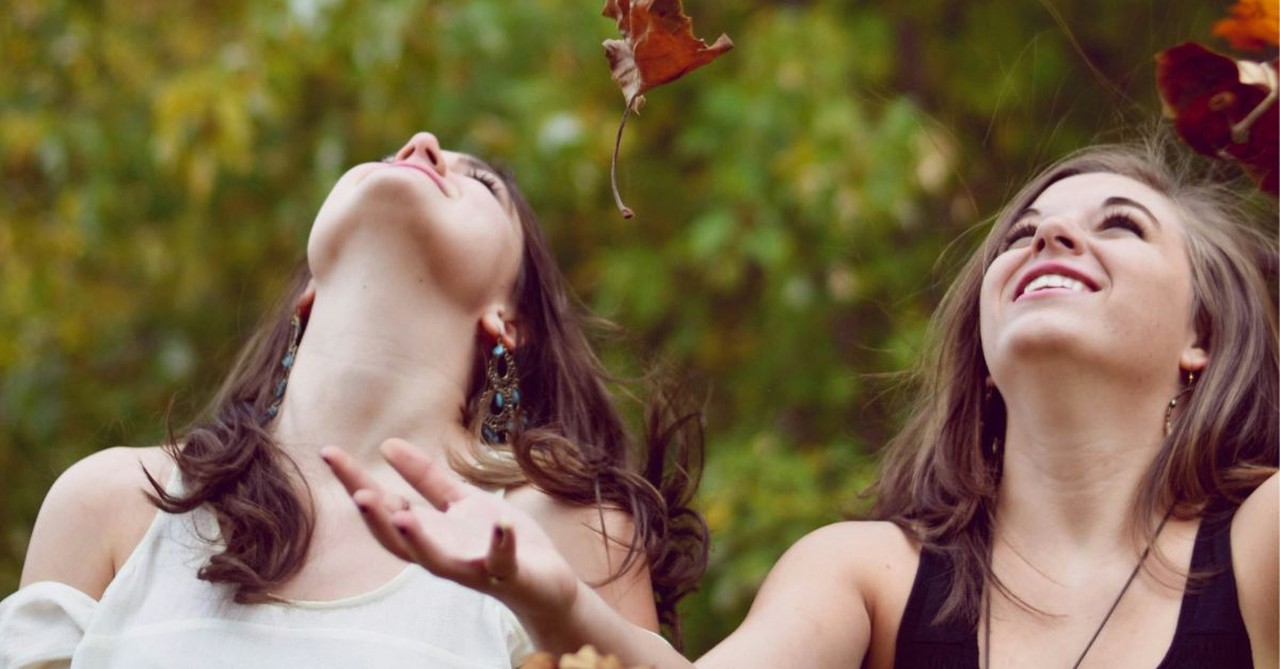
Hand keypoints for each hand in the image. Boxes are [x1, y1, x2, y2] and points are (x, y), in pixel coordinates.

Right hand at [321, 438, 579, 616]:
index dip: (355, 482)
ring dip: (420, 540)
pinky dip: (501, 543)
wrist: (543, 578)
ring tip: (403, 515)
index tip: (329, 453)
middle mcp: (441, 553)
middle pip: (398, 540)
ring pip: (437, 561)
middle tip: (357, 494)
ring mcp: (472, 566)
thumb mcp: (459, 501)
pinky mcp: (506, 573)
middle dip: (377, 519)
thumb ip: (425, 479)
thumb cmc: (494, 539)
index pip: (384, 506)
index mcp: (428, 532)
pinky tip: (502, 522)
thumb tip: (386, 444)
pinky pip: (501, 560)